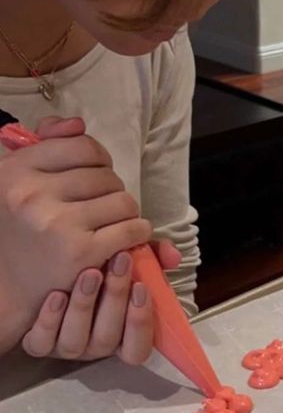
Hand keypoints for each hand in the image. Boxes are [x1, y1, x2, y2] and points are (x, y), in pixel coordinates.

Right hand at [0, 116, 151, 350]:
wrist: (6, 289)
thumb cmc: (17, 231)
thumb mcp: (16, 180)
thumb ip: (45, 144)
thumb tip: (77, 123)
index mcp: (15, 170)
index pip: (83, 146)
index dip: (99, 160)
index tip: (96, 176)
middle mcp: (31, 193)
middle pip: (106, 176)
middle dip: (112, 191)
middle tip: (101, 208)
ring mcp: (56, 223)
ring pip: (124, 200)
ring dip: (126, 213)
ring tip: (110, 225)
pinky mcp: (80, 252)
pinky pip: (132, 229)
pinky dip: (138, 233)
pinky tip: (126, 240)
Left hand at [21, 241, 181, 364]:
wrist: (41, 262)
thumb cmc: (94, 266)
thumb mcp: (126, 260)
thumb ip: (152, 256)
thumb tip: (172, 257)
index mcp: (120, 334)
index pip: (137, 350)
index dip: (141, 324)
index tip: (142, 287)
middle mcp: (94, 344)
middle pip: (107, 340)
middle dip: (115, 300)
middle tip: (119, 262)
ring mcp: (65, 345)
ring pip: (76, 342)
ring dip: (85, 307)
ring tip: (89, 273)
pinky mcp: (37, 342)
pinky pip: (42, 343)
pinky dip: (51, 320)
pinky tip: (56, 295)